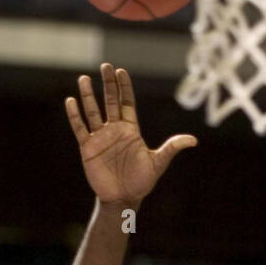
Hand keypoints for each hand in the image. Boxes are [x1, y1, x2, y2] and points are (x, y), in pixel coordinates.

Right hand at [65, 63, 196, 206]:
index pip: (126, 103)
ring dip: (88, 96)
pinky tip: (71, 101)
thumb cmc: (141, 182)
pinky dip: (75, 116)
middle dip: (108, 84)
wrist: (123, 199)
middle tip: (105, 65)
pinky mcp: (88, 148)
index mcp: (130, 130)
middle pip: (110, 101)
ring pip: (93, 112)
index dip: (124, 87)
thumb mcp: (158, 163)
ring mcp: (100, 138)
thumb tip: (194, 140)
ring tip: (84, 79)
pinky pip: (80, 128)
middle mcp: (114, 130)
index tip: (121, 71)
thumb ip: (172, 148)